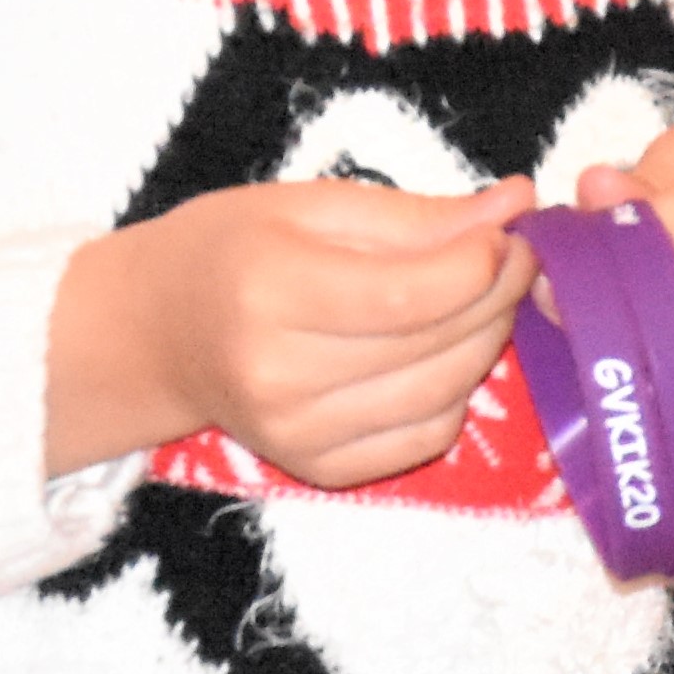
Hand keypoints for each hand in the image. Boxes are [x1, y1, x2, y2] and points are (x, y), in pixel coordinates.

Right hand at [47, 177, 534, 487]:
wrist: (156, 332)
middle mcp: (278, 375)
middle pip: (435, 345)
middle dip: (497, 295)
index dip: (482, 263)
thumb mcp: (311, 204)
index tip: (509, 230)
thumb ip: (416, 215)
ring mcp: (296, 434)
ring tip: (481, 298)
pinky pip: (423, 438)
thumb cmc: (231, 249)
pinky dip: (452, 393)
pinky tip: (440, 353)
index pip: (410, 294)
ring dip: (485, 342)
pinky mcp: (315, 469)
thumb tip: (517, 206)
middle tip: (513, 256)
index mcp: (269, 291)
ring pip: (441, 394)